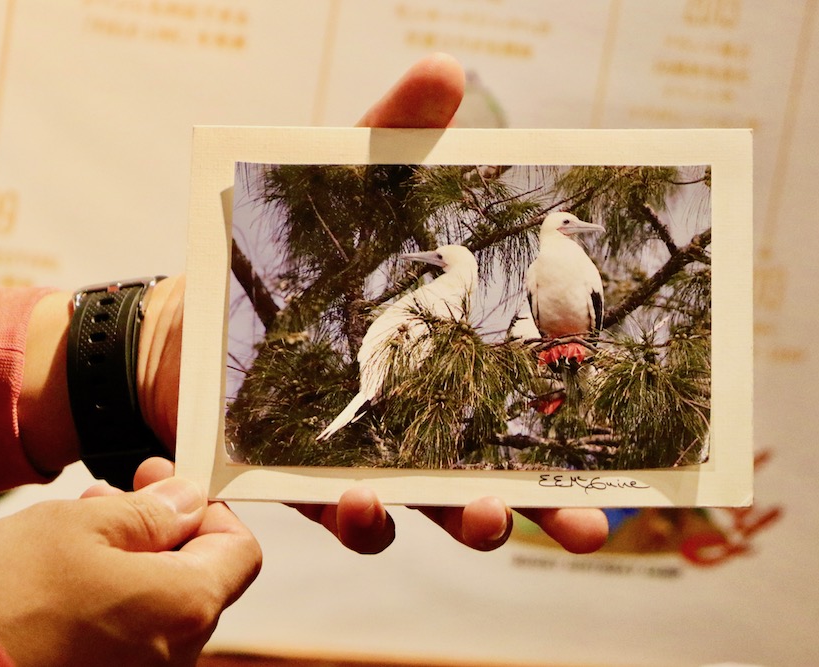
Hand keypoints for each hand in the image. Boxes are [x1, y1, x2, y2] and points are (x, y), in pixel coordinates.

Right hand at [0, 474, 260, 666]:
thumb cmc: (6, 605)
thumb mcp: (77, 528)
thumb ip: (149, 511)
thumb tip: (188, 499)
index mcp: (188, 605)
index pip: (241, 551)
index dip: (211, 511)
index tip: (170, 486)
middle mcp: (178, 652)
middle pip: (199, 576)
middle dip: (163, 527)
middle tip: (119, 492)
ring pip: (159, 603)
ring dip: (133, 557)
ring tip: (82, 523)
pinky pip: (129, 634)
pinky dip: (113, 597)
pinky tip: (70, 571)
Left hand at [139, 53, 607, 554]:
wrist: (192, 320)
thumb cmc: (292, 261)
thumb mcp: (349, 190)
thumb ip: (395, 138)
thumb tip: (447, 70)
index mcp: (452, 372)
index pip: (527, 414)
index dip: (575, 452)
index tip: (626, 476)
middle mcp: (419, 430)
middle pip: (499, 481)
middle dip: (544, 510)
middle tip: (586, 529)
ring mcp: (366, 462)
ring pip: (429, 512)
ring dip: (461, 520)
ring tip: (478, 514)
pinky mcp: (303, 482)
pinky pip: (338, 516)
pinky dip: (356, 518)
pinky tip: (356, 499)